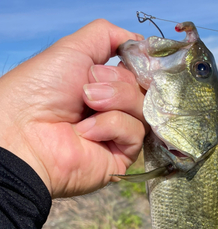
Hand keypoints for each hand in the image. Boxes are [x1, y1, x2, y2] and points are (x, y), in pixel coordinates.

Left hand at [0, 20, 146, 198]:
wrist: (27, 131)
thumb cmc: (41, 89)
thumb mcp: (74, 48)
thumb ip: (108, 36)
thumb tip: (139, 41)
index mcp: (103, 83)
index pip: (138, 71)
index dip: (138, 63)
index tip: (130, 58)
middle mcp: (113, 108)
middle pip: (143, 88)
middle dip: (118, 82)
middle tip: (88, 88)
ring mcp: (118, 134)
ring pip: (142, 109)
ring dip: (116, 100)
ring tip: (88, 105)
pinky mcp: (121, 156)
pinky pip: (135, 132)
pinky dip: (112, 126)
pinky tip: (86, 132)